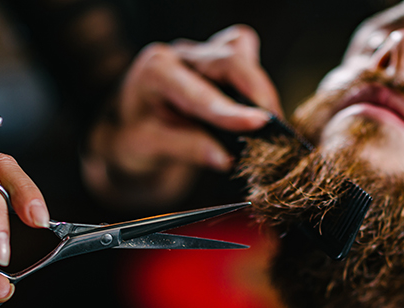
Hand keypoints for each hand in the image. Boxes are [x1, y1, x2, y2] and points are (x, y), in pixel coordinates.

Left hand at [83, 24, 280, 207]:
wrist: (127, 128)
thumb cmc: (131, 136)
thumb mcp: (146, 148)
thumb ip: (186, 149)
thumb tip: (227, 159)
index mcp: (155, 72)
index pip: (200, 92)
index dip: (231, 111)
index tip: (259, 124)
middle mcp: (180, 56)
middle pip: (229, 60)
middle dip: (258, 92)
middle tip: (275, 129)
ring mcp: (199, 54)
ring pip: (240, 52)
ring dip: (258, 85)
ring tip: (268, 123)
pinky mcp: (216, 59)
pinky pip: (244, 54)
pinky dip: (255, 79)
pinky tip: (256, 107)